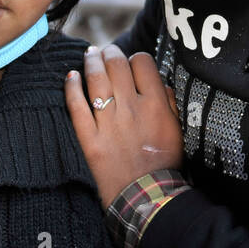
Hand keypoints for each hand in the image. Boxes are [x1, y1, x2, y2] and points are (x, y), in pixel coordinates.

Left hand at [65, 44, 182, 208]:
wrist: (146, 197)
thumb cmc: (165, 164)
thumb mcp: (178, 130)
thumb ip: (170, 103)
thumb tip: (160, 82)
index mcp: (155, 104)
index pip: (142, 63)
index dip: (136, 58)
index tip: (133, 63)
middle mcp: (131, 107)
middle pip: (116, 64)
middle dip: (110, 52)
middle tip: (106, 51)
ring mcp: (108, 122)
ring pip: (95, 79)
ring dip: (91, 62)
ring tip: (90, 55)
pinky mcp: (89, 137)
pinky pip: (76, 105)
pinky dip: (71, 87)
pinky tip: (70, 76)